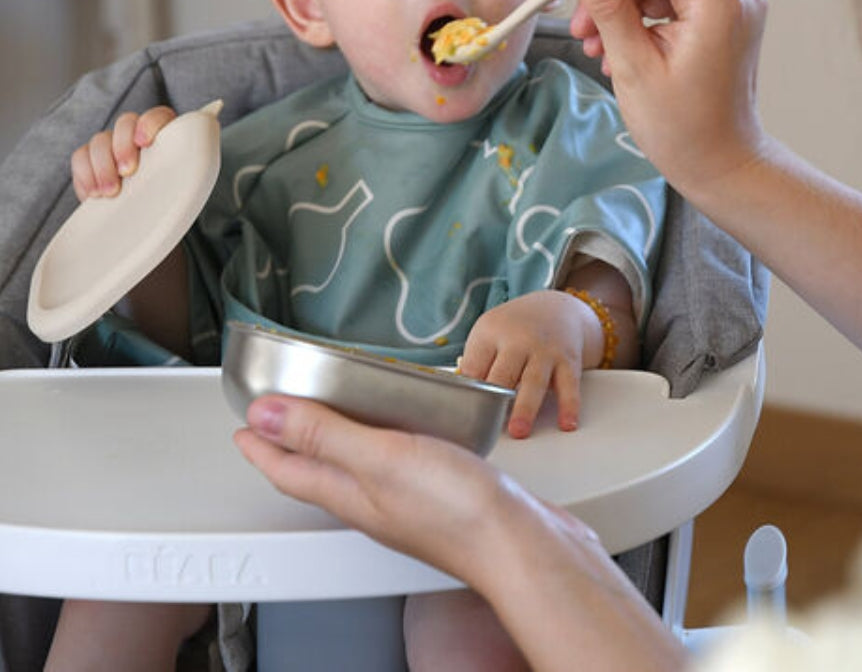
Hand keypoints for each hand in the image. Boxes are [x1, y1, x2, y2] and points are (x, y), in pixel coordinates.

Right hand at [70, 106, 176, 200]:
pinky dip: (85, 175)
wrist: (144, 218)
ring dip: (103, 165)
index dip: (149, 124)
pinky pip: (80, 157)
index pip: (157, 117)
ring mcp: (110, 145)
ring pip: (100, 140)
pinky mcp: (89, 161)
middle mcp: (135, 135)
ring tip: (110, 192)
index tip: (144, 143)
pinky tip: (94, 192)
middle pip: (125, 124)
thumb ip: (178, 177)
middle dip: (123, 146)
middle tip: (127, 172)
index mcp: (164, 136)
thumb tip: (184, 184)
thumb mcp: (178, 189)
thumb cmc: (166, 201)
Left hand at [233, 395, 585, 590]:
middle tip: (277, 419)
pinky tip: (402, 429)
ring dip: (334, 441)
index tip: (244, 424)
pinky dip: (382, 440)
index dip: (262, 446)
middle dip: (291, 444)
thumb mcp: (380, 458)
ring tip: (330, 417)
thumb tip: (266, 415)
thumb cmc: (456, 510)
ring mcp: (406, 499)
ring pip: (356, 466)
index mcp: (349, 493)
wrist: (520, 544)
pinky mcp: (439, 492)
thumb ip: (324, 435)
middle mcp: (373, 501)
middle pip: (317, 470)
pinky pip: (394, 461)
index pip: (290, 469)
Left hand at [459, 290, 599, 437]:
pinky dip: (569, 405)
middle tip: (487, 425)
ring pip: (534, 381)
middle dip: (495, 399)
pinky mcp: (568, 360)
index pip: (475, 366)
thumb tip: (460, 400)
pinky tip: (566, 424)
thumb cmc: (514, 328)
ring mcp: (544, 349)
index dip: (469, 390)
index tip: (464, 412)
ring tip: (518, 431)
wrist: (556, 308)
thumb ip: (475, 363)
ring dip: (526, 408)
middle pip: (503, 373)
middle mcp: (519, 339)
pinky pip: (569, 385)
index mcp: (491, 332)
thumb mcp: (488, 333)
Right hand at [567, 0, 769, 203]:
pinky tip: (615, 45)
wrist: (722, 164)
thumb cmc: (684, 130)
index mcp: (718, 0)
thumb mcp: (633, 66)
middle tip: (580, 20)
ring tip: (594, 43)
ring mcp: (728, 2)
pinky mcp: (718, 14)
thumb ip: (608, 4)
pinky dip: (638, 12)